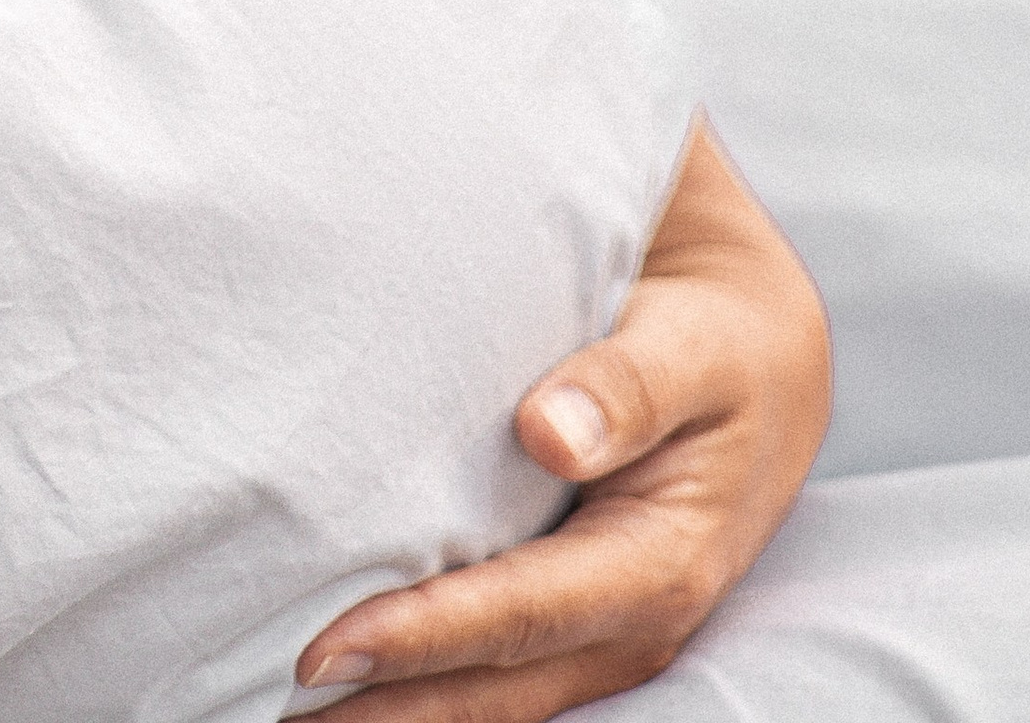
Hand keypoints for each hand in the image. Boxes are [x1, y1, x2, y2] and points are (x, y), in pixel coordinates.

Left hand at [294, 123, 829, 714]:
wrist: (760, 356)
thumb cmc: (718, 344)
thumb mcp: (693, 347)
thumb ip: (627, 386)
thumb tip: (546, 434)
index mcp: (660, 564)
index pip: (518, 617)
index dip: (419, 640)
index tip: (322, 652)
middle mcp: (627, 623)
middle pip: (493, 690)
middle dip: (385, 710)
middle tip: (269, 706)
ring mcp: (599, 634)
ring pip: (491, 699)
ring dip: (396, 711)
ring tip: (286, 713)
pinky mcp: (573, 620)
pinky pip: (496, 672)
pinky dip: (425, 681)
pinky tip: (350, 683)